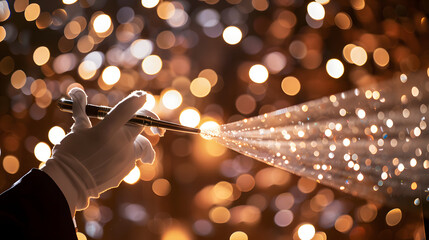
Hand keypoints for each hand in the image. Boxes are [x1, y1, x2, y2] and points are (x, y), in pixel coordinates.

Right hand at [42, 88, 162, 214]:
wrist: (68, 185)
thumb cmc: (69, 154)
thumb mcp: (76, 128)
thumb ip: (81, 108)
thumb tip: (76, 90)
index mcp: (106, 130)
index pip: (127, 110)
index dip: (137, 100)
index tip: (144, 96)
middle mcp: (120, 144)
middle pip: (142, 125)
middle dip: (149, 121)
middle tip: (151, 123)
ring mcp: (125, 159)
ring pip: (142, 144)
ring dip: (138, 141)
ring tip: (128, 142)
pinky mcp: (126, 171)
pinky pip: (132, 159)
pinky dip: (127, 155)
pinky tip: (113, 157)